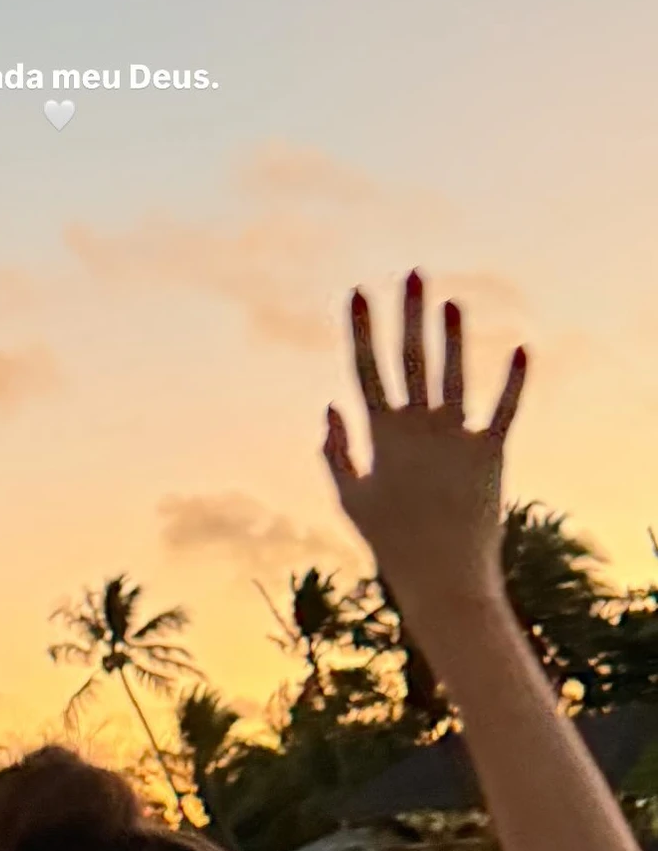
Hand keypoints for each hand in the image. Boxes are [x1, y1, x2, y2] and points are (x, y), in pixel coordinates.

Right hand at [323, 271, 525, 614]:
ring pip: (452, 376)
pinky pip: (503, 410)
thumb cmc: (391, 541)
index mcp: (381, 436)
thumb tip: (328, 405)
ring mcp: (454, 439)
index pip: (365, 370)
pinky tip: (522, 346)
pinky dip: (514, 380)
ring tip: (452, 300)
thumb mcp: (350, 498)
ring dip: (452, 336)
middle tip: (413, 273)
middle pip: (410, 360)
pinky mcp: (490, 454)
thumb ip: (335, 451)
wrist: (441, 577)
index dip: (360, 329)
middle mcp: (417, 430)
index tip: (356, 292)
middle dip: (409, 314)